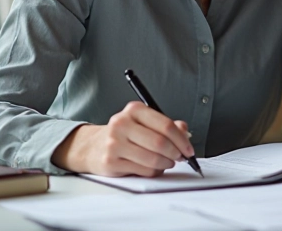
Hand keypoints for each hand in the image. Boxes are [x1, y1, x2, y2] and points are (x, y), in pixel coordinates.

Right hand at [51, 101, 193, 176]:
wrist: (92, 146)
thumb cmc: (124, 134)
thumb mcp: (144, 122)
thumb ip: (166, 125)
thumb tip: (186, 133)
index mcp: (134, 110)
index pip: (165, 125)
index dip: (181, 140)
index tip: (189, 149)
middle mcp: (122, 124)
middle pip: (160, 143)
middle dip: (176, 153)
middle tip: (181, 157)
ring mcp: (114, 143)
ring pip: (152, 159)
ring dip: (166, 164)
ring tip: (167, 162)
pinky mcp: (111, 162)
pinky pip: (143, 170)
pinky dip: (154, 171)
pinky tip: (153, 167)